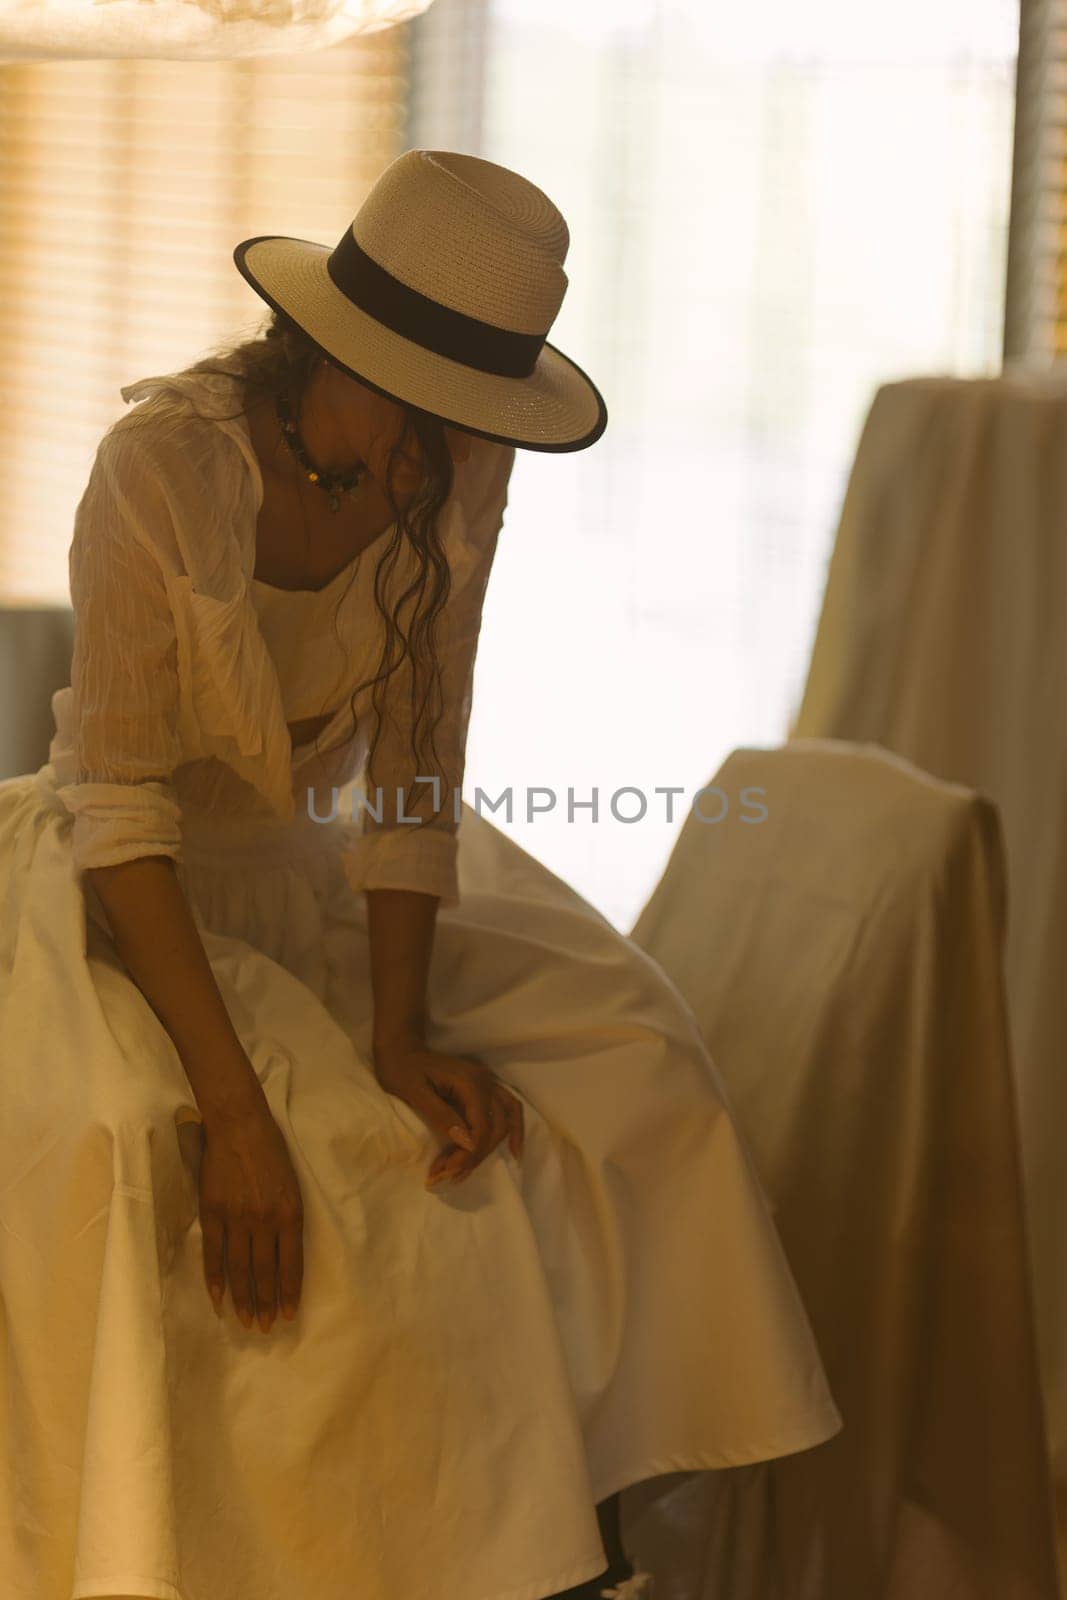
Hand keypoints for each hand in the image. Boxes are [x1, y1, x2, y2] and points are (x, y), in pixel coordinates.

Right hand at [196, 1095, 304, 1331]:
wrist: (240, 1126)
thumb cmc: (273, 1152)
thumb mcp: (293, 1185)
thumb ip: (288, 1218)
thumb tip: (285, 1253)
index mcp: (290, 1213)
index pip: (291, 1263)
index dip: (289, 1292)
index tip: (287, 1315)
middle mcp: (264, 1220)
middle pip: (264, 1272)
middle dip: (266, 1303)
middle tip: (265, 1328)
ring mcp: (236, 1217)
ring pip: (239, 1268)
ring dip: (243, 1298)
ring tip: (245, 1321)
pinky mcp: (213, 1212)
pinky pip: (213, 1253)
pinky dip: (215, 1278)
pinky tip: (218, 1298)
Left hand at [374, 1041, 524, 1188]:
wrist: (400, 1048)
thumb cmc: (401, 1070)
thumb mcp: (414, 1093)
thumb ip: (441, 1116)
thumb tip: (467, 1141)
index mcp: (469, 1083)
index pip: (481, 1128)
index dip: (468, 1154)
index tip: (445, 1172)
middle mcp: (485, 1082)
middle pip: (496, 1128)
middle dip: (475, 1156)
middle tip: (448, 1175)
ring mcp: (487, 1083)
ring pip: (506, 1121)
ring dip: (489, 1149)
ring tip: (467, 1171)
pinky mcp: (484, 1087)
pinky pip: (508, 1109)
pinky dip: (513, 1129)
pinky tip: (514, 1150)